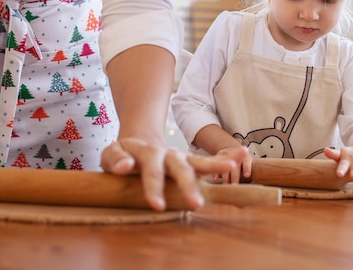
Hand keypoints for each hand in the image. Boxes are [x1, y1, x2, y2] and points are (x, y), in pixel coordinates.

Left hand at [100, 137, 241, 210]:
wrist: (136, 146)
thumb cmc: (122, 156)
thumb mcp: (111, 155)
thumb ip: (115, 159)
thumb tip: (125, 167)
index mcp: (146, 152)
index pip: (150, 170)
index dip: (153, 187)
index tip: (157, 205)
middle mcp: (166, 153)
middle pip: (178, 167)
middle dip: (187, 185)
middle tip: (195, 204)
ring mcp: (179, 157)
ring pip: (196, 162)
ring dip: (213, 167)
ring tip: (231, 168)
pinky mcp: (188, 162)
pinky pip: (208, 161)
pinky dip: (224, 159)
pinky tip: (241, 155)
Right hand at [213, 146, 251, 183]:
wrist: (234, 149)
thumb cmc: (244, 163)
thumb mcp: (249, 164)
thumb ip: (251, 173)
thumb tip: (256, 190)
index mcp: (246, 157)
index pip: (247, 163)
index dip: (247, 169)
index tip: (247, 176)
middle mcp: (237, 154)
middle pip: (236, 166)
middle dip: (235, 177)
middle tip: (234, 186)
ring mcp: (227, 153)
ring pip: (226, 166)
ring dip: (226, 177)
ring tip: (225, 186)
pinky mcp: (219, 155)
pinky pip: (216, 164)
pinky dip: (216, 172)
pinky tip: (215, 179)